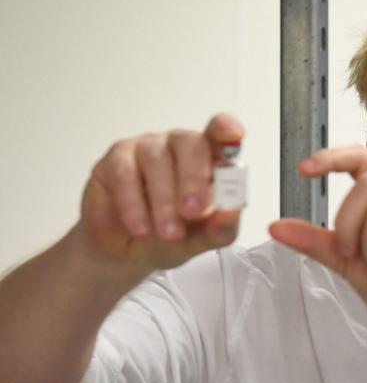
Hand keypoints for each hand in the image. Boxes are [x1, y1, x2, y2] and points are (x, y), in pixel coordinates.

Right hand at [79, 113, 244, 271]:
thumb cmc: (171, 236)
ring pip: (156, 159)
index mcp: (209, 160)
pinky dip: (133, 203)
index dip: (226, 129)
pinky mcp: (116, 161)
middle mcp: (179, 147)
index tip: (234, 134)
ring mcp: (147, 149)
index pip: (220, 134)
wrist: (126, 254)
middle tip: (193, 211)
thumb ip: (220, 228)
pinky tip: (140, 227)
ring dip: (164, 199)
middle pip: (190, 143)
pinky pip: (124, 173)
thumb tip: (232, 214)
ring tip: (168, 233)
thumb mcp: (201, 240)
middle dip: (194, 177)